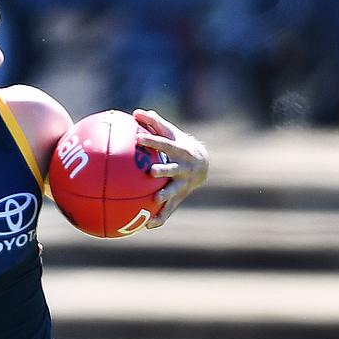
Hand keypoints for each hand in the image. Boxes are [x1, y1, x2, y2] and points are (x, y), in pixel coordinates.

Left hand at [133, 109, 209, 228]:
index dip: (152, 141)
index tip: (138, 139)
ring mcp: (183, 183)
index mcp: (179, 150)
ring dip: (165, 196)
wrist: (203, 164)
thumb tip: (136, 112)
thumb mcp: (170, 133)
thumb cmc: (178, 145)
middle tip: (151, 172)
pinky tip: (147, 226)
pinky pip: (170, 210)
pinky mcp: (180, 197)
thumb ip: (154, 123)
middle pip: (173, 169)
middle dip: (164, 170)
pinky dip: (160, 218)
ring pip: (174, 191)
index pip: (164, 144)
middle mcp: (183, 167)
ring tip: (155, 200)